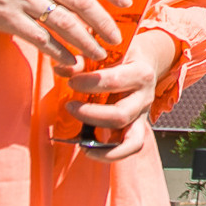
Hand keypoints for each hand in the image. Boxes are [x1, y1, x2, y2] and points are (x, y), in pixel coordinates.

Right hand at [0, 0, 130, 64]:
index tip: (128, 2)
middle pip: (83, 2)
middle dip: (105, 23)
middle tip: (118, 39)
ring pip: (66, 24)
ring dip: (87, 42)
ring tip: (100, 55)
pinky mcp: (8, 19)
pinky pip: (42, 39)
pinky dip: (60, 53)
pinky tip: (71, 62)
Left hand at [60, 30, 175, 161]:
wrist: (144, 60)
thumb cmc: (121, 54)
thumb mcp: (107, 51)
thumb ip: (84, 60)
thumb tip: (60, 69)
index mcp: (141, 73)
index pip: (115, 81)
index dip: (89, 83)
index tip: (70, 80)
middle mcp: (145, 97)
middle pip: (120, 114)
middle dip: (90, 114)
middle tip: (69, 106)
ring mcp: (142, 115)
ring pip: (130, 139)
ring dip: (101, 140)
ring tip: (79, 139)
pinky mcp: (137, 127)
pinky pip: (129, 148)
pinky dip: (110, 155)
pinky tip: (87, 150)